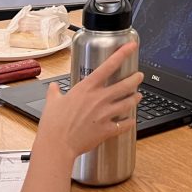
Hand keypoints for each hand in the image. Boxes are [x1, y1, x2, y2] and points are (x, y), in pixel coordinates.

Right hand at [33, 43, 142, 172]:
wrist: (57, 145)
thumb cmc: (53, 124)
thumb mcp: (52, 102)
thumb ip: (54, 92)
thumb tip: (53, 87)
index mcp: (86, 88)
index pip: (108, 66)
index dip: (122, 54)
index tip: (131, 46)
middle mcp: (99, 99)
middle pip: (124, 85)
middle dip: (135, 79)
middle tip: (140, 76)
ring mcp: (105, 114)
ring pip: (127, 103)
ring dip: (135, 99)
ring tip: (139, 96)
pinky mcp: (107, 130)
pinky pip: (123, 125)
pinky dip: (129, 122)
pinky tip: (132, 121)